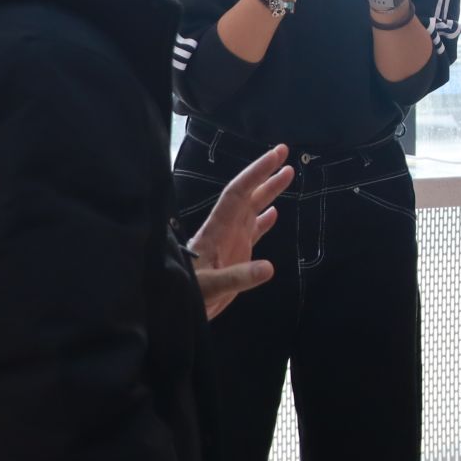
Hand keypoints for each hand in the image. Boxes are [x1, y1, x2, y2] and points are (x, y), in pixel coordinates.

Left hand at [188, 143, 292, 319]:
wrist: (172, 308)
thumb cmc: (186, 293)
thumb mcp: (209, 287)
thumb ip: (237, 277)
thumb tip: (269, 268)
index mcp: (218, 229)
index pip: (238, 193)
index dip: (257, 173)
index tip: (276, 155)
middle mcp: (226, 229)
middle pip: (248, 195)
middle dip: (265, 173)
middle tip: (284, 152)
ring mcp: (231, 241)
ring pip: (252, 210)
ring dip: (268, 192)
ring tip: (287, 173)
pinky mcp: (235, 256)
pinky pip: (253, 232)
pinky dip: (264, 221)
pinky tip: (275, 212)